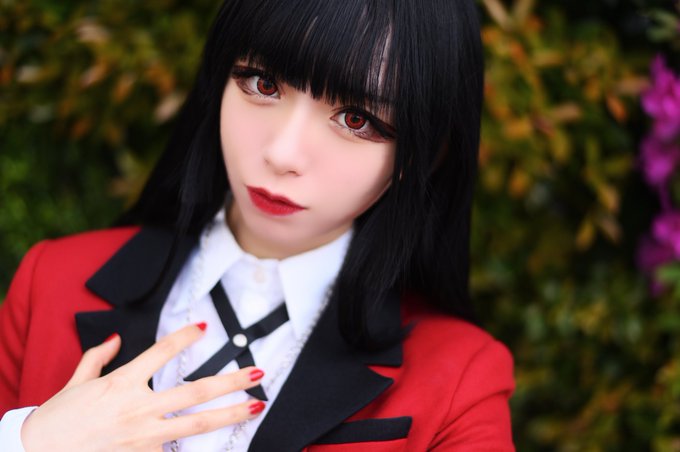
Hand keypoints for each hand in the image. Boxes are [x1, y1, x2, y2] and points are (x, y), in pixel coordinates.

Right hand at [21, 323, 264, 451]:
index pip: (161, 352)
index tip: (204, 327)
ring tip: (256, 406)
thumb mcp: (77, 381)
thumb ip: (99, 357)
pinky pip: (176, 451)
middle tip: (257, 372)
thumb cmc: (57, 419)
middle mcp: (138, 407)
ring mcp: (144, 435)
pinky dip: (197, 447)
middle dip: (231, 381)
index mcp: (122, 382)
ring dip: (230, 414)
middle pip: (195, 391)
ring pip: (197, 423)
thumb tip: (116, 338)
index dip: (185, 337)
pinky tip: (226, 443)